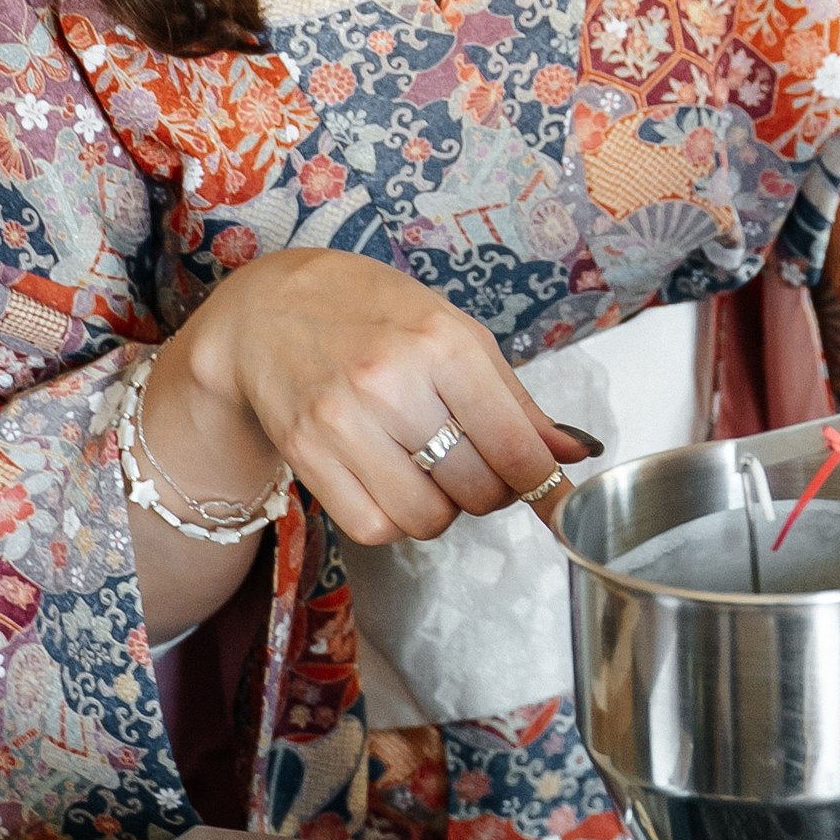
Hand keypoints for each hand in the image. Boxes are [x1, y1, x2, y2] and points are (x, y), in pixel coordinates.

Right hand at [155, 252, 595, 546]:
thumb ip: (515, 400)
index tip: (555, 498)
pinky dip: (393, 519)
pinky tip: (389, 482)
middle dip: (489, 491)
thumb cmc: (370, 313)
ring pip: (426, 519)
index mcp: (441, 340)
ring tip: (427, 470)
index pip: (515, 446)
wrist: (264, 312)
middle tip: (475, 466)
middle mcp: (391, 380)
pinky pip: (373, 527)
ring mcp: (342, 419)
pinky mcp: (305, 453)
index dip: (544, 485)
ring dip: (439, 509)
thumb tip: (575, 453)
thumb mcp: (452, 331)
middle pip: (476, 490)